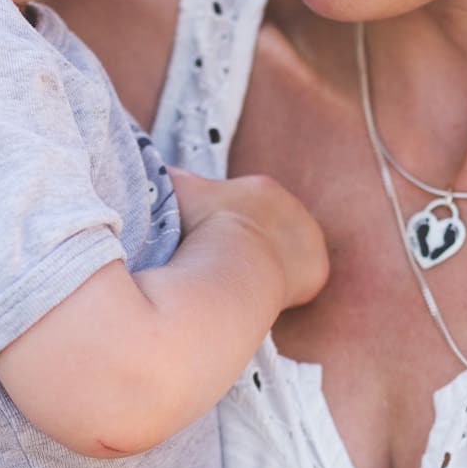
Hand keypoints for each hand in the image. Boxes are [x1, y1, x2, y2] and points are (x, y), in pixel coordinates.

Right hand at [171, 168, 328, 308]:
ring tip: (239, 283)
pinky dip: (281, 287)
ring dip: (265, 266)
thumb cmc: (203, 228)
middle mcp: (293, 210)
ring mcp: (310, 240)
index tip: (210, 244)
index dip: (223, 226)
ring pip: (284, 253)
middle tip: (223, 265)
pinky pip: (299, 280)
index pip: (242, 207)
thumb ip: (166, 180)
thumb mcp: (177, 192)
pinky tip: (260, 295)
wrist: (235, 262)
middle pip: (265, 229)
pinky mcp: (318, 269)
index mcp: (262, 190)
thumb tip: (149, 172)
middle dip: (246, 244)